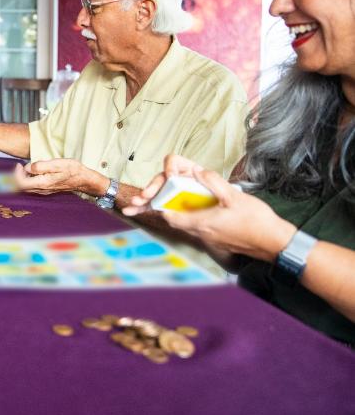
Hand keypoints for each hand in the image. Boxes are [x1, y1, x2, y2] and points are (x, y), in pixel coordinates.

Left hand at [14, 158, 102, 195]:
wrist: (83, 179)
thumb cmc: (72, 169)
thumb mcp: (57, 164)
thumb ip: (40, 166)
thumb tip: (28, 167)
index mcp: (42, 183)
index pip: (21, 183)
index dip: (16, 174)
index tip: (19, 164)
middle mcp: (41, 189)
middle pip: (21, 187)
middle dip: (17, 176)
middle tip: (20, 165)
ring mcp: (44, 191)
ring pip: (26, 188)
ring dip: (22, 178)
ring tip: (26, 167)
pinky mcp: (46, 190)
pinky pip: (32, 187)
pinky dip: (28, 180)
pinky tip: (33, 172)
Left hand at [123, 154, 294, 261]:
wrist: (275, 244)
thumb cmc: (257, 222)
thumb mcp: (234, 197)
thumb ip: (213, 183)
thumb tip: (196, 171)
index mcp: (202, 223)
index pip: (170, 215)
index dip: (156, 206)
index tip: (146, 199)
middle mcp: (201, 233)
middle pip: (173, 220)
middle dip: (157, 209)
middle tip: (139, 205)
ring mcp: (209, 238)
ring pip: (184, 223)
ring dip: (171, 213)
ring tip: (158, 203)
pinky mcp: (217, 239)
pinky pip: (196, 227)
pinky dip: (187, 216)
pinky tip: (191, 208)